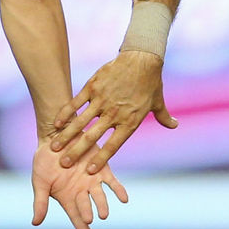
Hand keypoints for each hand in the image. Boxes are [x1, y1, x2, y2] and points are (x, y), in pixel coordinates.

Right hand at [31, 138, 127, 228]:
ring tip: (104, 213)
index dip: (81, 228)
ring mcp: (92, 180)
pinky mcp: (101, 167)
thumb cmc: (44, 161)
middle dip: (87, 213)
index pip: (75, 217)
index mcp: (68, 198)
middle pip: (86, 206)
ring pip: (99, 196)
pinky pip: (112, 181)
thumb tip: (35, 223)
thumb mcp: (40, 182)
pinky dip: (118, 190)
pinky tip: (124, 198)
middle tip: (89, 219)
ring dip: (102, 204)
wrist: (55, 137)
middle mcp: (82, 191)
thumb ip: (40, 202)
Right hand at [50, 50, 176, 173]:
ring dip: (66, 135)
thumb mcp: (157, 102)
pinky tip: (56, 123)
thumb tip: (175, 125)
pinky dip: (66, 113)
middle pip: (92, 137)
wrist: (142, 57)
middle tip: (63, 164)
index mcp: (129, 121)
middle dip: (76, 152)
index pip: (113, 145)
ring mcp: (102, 100)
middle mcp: (114, 113)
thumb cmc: (150, 82)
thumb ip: (164, 117)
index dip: (101, 158)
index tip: (89, 170)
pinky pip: (77, 102)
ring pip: (80, 122)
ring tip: (54, 146)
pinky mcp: (93, 86)